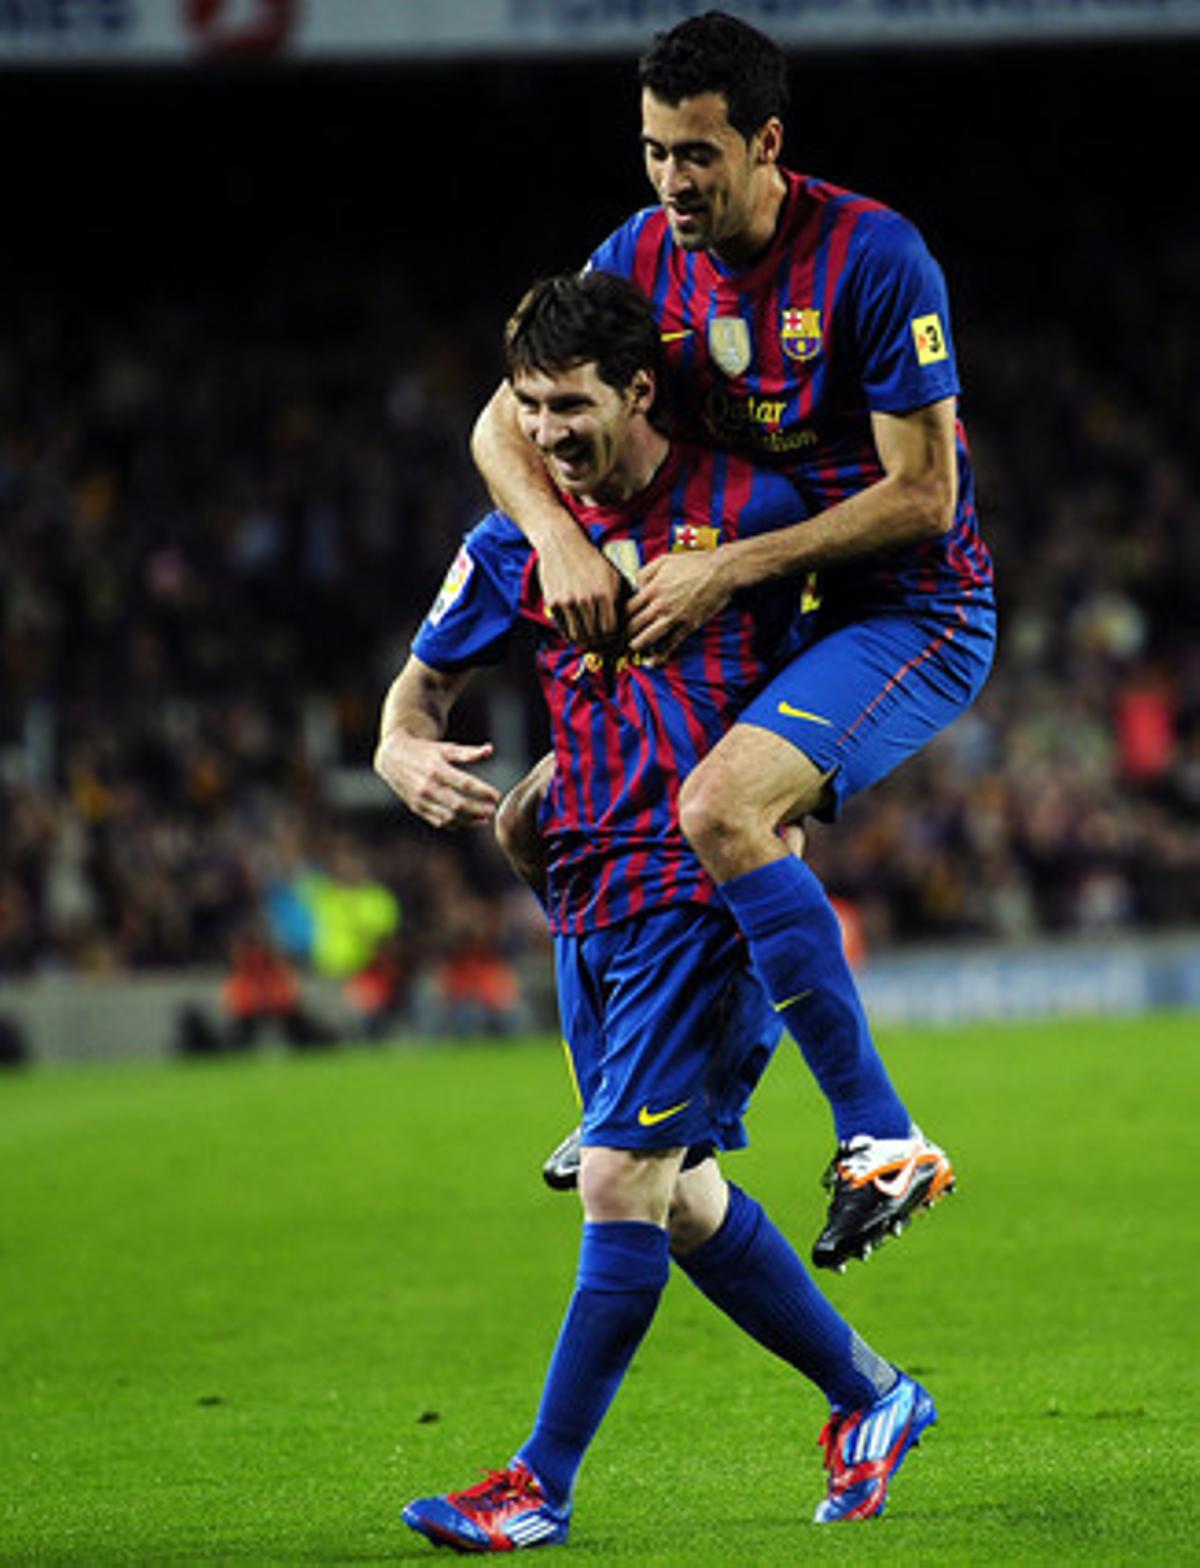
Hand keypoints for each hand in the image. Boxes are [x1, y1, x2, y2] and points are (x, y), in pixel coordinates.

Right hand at [373, 734, 500, 828]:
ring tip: (485, 819)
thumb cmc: (424, 751)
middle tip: (492, 810)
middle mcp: (427, 786)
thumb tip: (489, 750)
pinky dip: (456, 824)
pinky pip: (438, 821)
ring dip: (469, 821)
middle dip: (478, 810)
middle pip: (458, 804)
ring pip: (449, 816)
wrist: (393, 757)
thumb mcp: (444, 748)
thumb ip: (467, 752)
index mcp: (436, 768)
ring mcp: (421, 799)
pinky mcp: (417, 808)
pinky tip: (469, 822)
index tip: (497, 796)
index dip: (483, 792)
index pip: (465, 783)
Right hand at [536, 527, 622, 648]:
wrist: (562, 543)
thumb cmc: (591, 560)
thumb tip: (626, 624)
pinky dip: (570, 635)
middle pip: (594, 637)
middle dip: (600, 645)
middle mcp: (586, 600)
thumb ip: (620, 600)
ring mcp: (567, 602)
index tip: (613, 643)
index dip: (612, 641)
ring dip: (584, 643)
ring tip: (589, 643)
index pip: (611, 631)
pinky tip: (576, 634)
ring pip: (578, 636)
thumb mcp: (613, 576)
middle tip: (602, 648)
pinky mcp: (553, 602)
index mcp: (604, 594)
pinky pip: (563, 628)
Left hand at [627, 548, 733, 662]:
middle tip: (618, 641)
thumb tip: (635, 586)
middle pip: (633, 626)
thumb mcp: (664, 560)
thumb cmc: (694, 563)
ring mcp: (674, 617)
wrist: (721, 572)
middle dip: (623, 635)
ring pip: (647, 638)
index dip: (619, 618)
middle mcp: (660, 605)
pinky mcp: (688, 626)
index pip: (627, 609)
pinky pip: (670, 645)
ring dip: (636, 646)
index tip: (617, 623)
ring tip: (631, 650)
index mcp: (652, 588)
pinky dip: (659, 656)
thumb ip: (645, 572)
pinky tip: (652, 662)